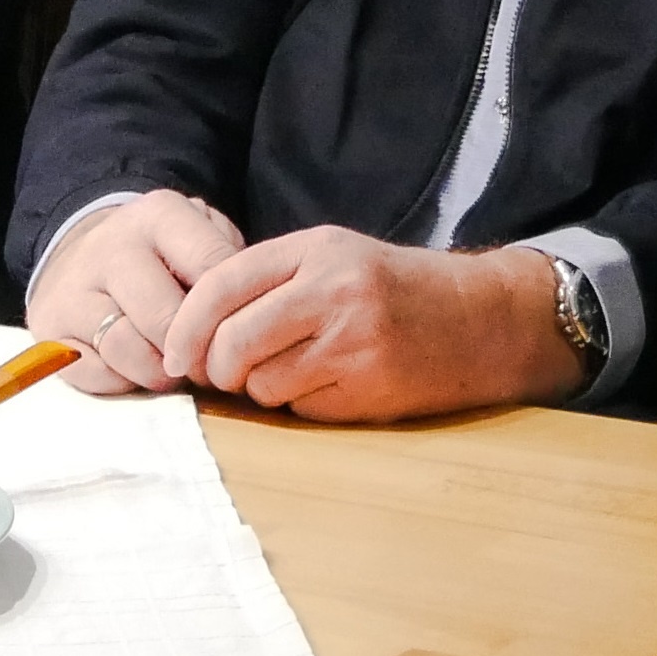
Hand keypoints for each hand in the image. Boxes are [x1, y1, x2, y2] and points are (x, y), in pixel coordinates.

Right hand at [28, 191, 249, 393]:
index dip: (232, 315)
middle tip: (208, 365)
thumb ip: (229, 263)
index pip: (212, 269)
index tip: (239, 335)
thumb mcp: (199, 236)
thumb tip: (245, 317)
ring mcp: (74, 288)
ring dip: (160, 373)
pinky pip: (95, 375)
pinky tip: (132, 368)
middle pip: (168, 318)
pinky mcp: (48, 329)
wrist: (80, 254)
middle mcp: (111, 246)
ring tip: (172, 369)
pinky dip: (121, 382)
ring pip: (129, 350)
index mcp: (158, 215)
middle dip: (196, 353)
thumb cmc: (160, 255)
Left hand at [160, 228, 584, 422]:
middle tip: (223, 374)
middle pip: (232, 341)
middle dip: (216, 368)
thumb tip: (193, 329)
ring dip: (263, 388)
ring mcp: (352, 340)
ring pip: (261, 382)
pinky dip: (302, 403)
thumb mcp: (335, 256)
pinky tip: (332, 385)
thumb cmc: (397, 289)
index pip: (221, 284)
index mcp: (316, 248)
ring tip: (295, 371)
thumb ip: (270, 279)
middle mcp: (333, 290)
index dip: (186, 325)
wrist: (481, 320)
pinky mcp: (369, 387)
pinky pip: (300, 407)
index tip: (175, 352)